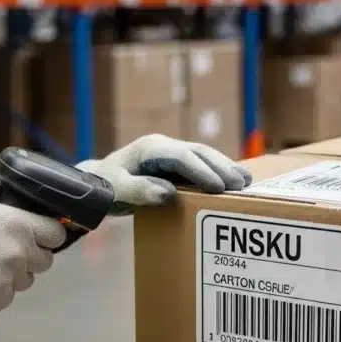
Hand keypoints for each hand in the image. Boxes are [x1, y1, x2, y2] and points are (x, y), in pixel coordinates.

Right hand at [0, 171, 65, 316]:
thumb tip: (6, 178)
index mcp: (18, 226)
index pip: (56, 234)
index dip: (47, 232)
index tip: (34, 232)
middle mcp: (20, 255)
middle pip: (44, 260)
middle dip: (30, 255)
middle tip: (3, 248)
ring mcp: (9, 282)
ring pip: (25, 280)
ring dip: (13, 274)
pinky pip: (5, 297)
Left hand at [76, 134, 252, 213]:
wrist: (94, 183)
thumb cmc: (103, 187)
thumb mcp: (115, 191)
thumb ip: (139, 191)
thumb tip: (167, 194)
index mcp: (150, 149)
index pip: (182, 157)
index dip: (202, 171)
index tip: (220, 187)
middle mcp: (163, 146)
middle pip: (198, 153)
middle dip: (222, 167)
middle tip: (242, 185)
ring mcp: (169, 154)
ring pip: (203, 156)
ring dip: (225, 167)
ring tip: (246, 181)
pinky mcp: (173, 165)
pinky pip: (200, 165)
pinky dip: (218, 172)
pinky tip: (234, 181)